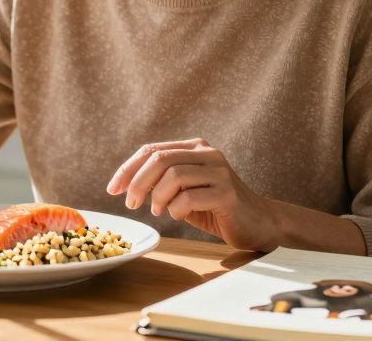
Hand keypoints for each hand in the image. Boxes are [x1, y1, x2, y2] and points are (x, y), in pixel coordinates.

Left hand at [107, 138, 278, 251]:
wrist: (258, 223)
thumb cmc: (215, 207)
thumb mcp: (183, 190)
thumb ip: (160, 181)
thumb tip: (126, 182)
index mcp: (194, 147)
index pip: (152, 150)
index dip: (127, 169)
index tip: (112, 189)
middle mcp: (207, 154)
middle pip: (160, 160)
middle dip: (137, 182)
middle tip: (130, 203)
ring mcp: (219, 172)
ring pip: (173, 176)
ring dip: (157, 198)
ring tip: (157, 211)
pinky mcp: (227, 193)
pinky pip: (190, 197)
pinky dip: (176, 209)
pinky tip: (178, 215)